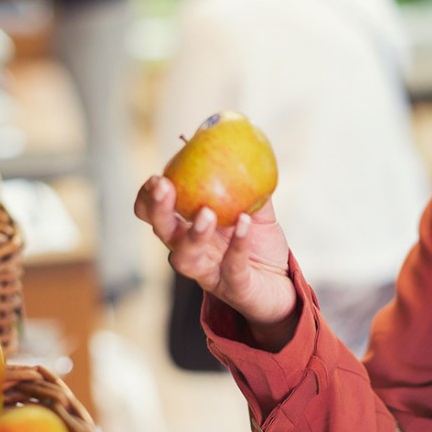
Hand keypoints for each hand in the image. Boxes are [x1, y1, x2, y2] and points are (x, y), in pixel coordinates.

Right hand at [133, 175, 297, 346]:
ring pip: (185, 258)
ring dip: (193, 234)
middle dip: (158, 210)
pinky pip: (231, 267)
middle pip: (162, 232)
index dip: (148, 198)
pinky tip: (244, 222)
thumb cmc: (261, 245)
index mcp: (188, 230)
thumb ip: (246, 181)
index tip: (156, 177)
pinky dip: (236, 244)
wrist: (283, 285)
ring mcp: (210, 273)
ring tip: (206, 212)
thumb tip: (236, 143)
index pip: (154, 214)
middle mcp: (192, 252)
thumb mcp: (256, 208)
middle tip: (165, 186)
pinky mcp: (234, 288)